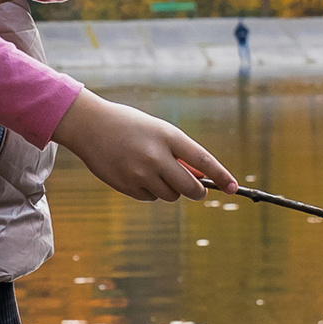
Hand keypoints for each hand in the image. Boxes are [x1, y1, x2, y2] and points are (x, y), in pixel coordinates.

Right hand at [55, 92, 237, 200]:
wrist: (89, 126)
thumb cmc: (129, 125)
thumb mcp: (157, 131)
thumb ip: (178, 153)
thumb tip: (199, 177)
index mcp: (167, 136)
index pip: (202, 160)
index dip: (221, 175)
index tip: (233, 187)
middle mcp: (156, 156)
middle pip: (189, 187)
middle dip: (198, 191)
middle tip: (198, 190)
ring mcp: (140, 173)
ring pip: (170, 195)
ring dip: (170, 189)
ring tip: (154, 171)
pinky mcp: (127, 186)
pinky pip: (150, 198)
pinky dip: (150, 191)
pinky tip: (136, 174)